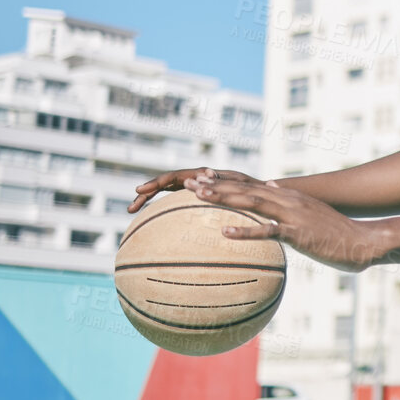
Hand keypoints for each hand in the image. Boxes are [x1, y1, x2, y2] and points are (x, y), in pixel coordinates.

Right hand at [129, 166, 259, 212]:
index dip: (156, 182)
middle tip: (132, 206)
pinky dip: (166, 211)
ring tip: (133, 212)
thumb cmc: (258, 189)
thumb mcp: (241, 183)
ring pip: (169, 193)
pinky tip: (154, 224)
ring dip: (151, 200)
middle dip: (148, 191)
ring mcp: (199, 189)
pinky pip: (179, 203)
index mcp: (205, 175)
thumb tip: (205, 174)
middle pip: (166, 183)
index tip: (139, 190)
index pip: (174, 176)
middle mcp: (199, 180)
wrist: (267, 194)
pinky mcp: (201, 199)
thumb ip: (224, 179)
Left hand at [187, 175, 387, 272]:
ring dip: (226, 199)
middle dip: (216, 185)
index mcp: (289, 197)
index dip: (225, 181)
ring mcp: (294, 215)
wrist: (363, 241)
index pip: (251, 186)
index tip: (201, 179)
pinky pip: (269, 232)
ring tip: (200, 196)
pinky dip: (246, 232)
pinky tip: (225, 234)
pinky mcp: (299, 233)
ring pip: (253, 203)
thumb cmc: (336, 233)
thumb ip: (288, 204)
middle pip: (246, 190)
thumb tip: (271, 189)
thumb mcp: (311, 213)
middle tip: (189, 183)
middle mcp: (288, 200)